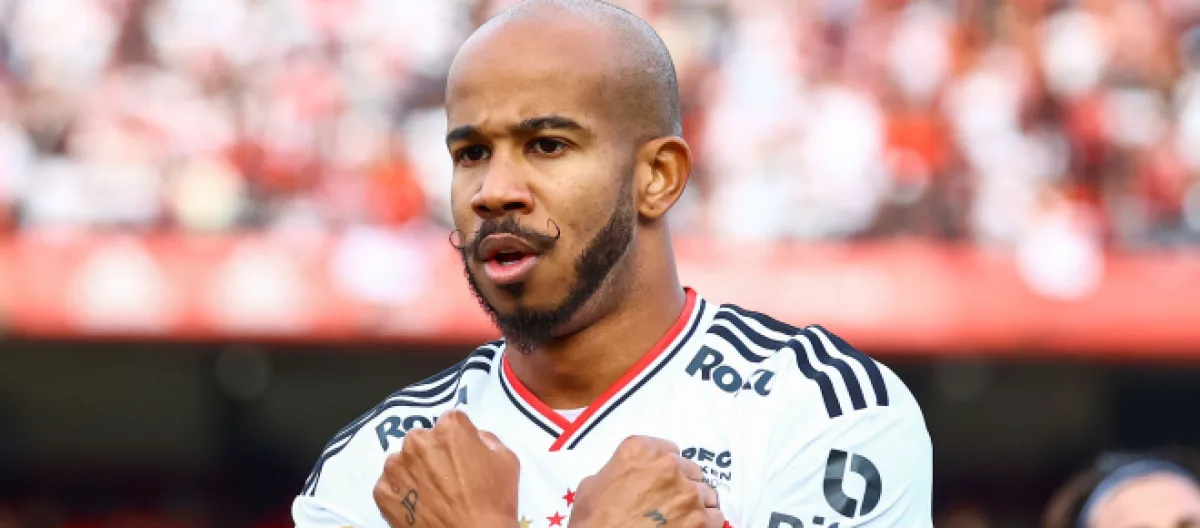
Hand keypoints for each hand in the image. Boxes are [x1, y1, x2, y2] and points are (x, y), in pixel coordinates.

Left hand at [374, 410, 519, 527]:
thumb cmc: (494, 502)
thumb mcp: (507, 460)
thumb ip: (487, 438)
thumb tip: (473, 437)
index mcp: (449, 428)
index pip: (451, 422)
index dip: (459, 439)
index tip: (463, 456)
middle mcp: (417, 441)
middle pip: (423, 439)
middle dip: (433, 453)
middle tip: (448, 477)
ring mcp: (396, 467)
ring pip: (403, 461)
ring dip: (414, 471)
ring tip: (432, 494)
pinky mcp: (382, 492)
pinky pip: (390, 485)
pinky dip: (401, 493)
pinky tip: (419, 505)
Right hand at [568, 436, 723, 527]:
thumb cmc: (593, 523)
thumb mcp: (591, 487)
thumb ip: (615, 471)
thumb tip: (624, 478)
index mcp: (640, 451)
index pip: (668, 450)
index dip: (664, 468)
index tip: (660, 481)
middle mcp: (668, 466)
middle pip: (689, 470)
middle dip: (682, 485)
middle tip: (667, 504)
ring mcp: (688, 493)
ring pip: (706, 493)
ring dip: (695, 504)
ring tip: (680, 519)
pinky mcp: (702, 521)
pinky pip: (716, 517)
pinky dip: (707, 525)